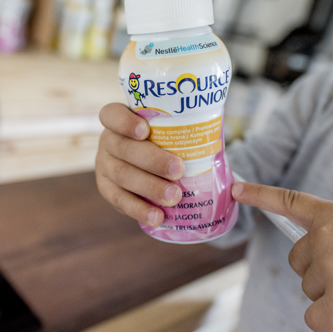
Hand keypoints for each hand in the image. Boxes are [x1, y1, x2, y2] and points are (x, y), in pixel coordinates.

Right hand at [95, 103, 183, 226]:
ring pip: (122, 175)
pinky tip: (158, 216)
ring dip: (149, 187)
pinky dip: (139, 209)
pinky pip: (120, 200)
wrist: (152, 163)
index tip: (145, 130)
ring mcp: (104, 166)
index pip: (112, 115)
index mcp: (119, 120)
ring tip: (174, 196)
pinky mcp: (107, 189)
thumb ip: (192, 137)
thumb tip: (228, 172)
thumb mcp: (173, 130)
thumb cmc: (166, 140)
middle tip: (178, 170)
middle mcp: (108, 141)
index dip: (124, 122)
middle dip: (151, 160)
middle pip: (123, 148)